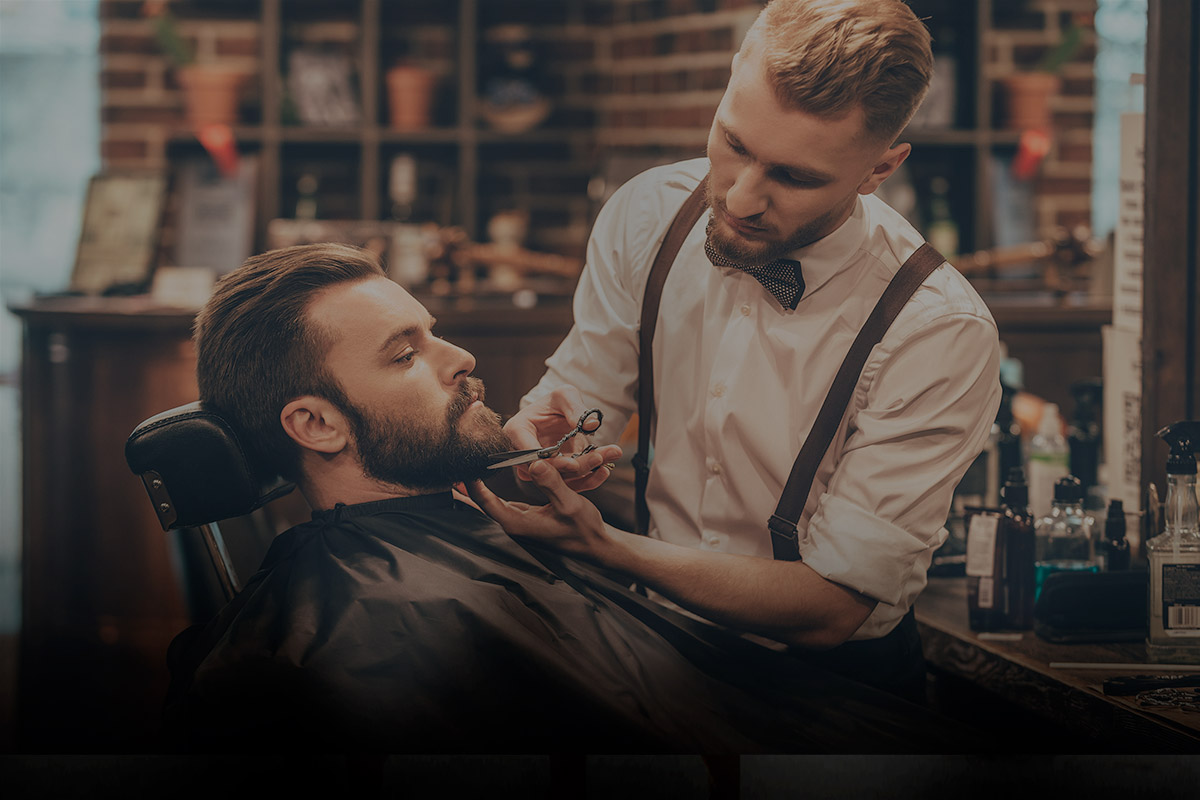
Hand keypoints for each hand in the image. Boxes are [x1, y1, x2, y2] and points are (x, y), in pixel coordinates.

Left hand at [467, 460, 611, 559]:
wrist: (596, 545)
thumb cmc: (583, 528)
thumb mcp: (569, 502)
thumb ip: (551, 483)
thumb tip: (534, 463)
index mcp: (518, 523)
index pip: (486, 503)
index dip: (471, 485)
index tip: (462, 466)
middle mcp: (515, 525)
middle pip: (482, 505)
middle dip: (465, 488)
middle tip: (448, 471)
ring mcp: (520, 523)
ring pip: (490, 505)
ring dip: (475, 491)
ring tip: (459, 474)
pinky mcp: (527, 519)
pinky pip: (502, 505)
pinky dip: (489, 494)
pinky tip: (483, 484)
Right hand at [503, 386, 621, 490]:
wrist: (559, 416)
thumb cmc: (556, 403)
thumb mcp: (565, 396)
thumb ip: (575, 408)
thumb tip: (591, 424)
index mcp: (517, 431)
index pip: (530, 453)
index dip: (551, 461)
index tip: (573, 464)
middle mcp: (523, 455)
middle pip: (548, 470)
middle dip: (577, 466)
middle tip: (599, 457)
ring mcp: (538, 469)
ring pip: (562, 479)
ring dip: (588, 471)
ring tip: (609, 455)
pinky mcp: (554, 477)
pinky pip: (570, 484)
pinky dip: (589, 479)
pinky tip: (606, 469)